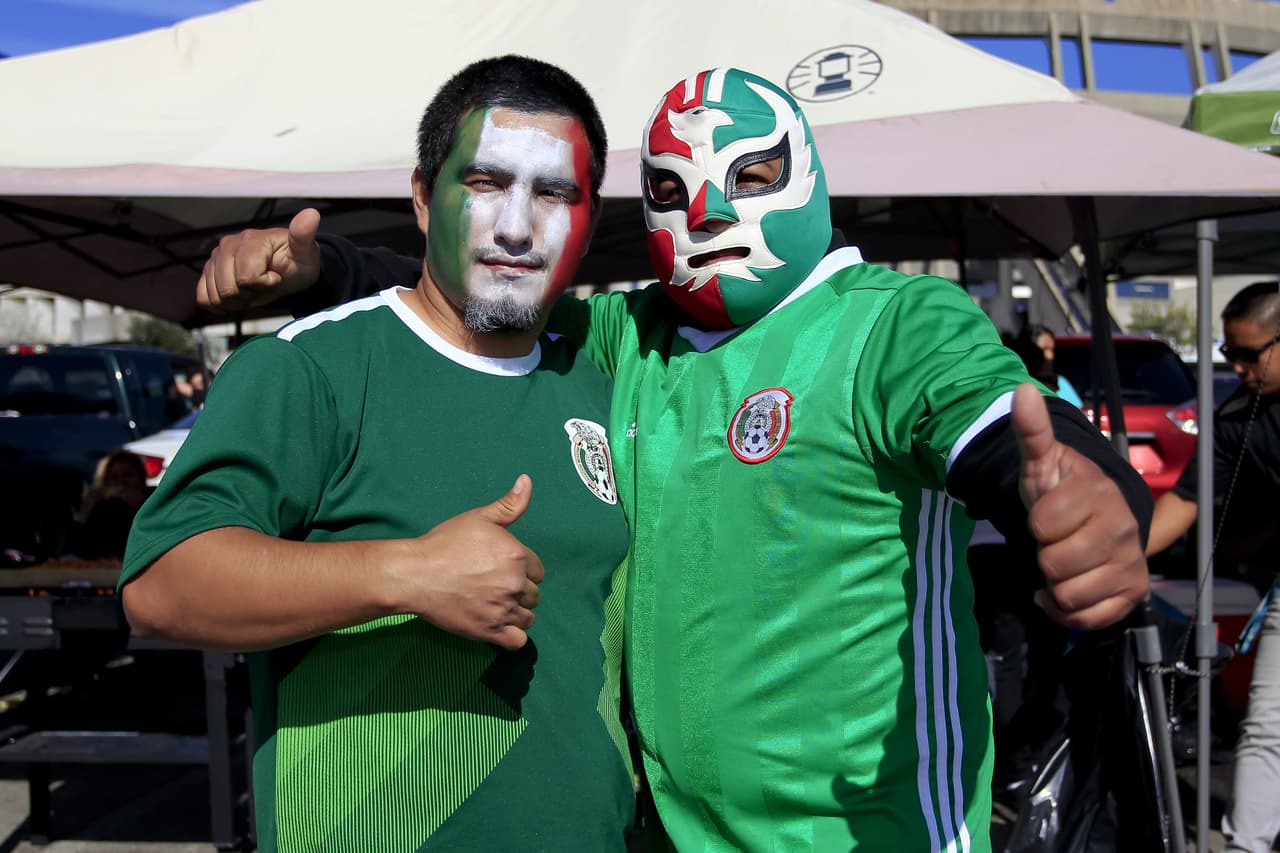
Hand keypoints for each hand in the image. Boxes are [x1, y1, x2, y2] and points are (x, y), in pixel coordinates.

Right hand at [196, 208, 322, 312]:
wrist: (289, 272)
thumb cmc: (297, 263)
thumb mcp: (305, 252)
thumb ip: (303, 235)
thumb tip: (312, 214)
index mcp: (250, 239)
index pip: (248, 278)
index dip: (265, 285)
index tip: (276, 277)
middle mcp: (228, 245)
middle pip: (229, 289)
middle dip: (250, 295)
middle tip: (265, 286)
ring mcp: (215, 258)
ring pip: (216, 296)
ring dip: (238, 301)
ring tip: (254, 289)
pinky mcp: (208, 272)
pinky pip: (204, 297)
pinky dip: (221, 305)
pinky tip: (239, 297)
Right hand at [402, 475, 544, 649]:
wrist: (413, 574)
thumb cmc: (444, 543)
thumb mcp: (478, 518)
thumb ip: (509, 505)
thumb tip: (526, 481)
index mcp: (516, 555)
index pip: (538, 570)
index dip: (522, 569)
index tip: (501, 569)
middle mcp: (514, 583)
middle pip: (534, 594)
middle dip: (519, 591)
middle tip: (494, 586)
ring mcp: (502, 609)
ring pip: (528, 618)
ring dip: (516, 613)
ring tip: (495, 605)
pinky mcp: (489, 631)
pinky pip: (518, 641)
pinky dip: (512, 635)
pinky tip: (498, 624)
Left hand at [1012, 383, 1149, 628]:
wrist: (1094, 520)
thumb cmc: (1060, 492)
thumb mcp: (1041, 462)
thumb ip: (1031, 432)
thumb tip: (1021, 391)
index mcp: (1098, 494)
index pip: (1043, 525)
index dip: (1035, 524)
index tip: (1047, 516)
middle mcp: (1123, 529)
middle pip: (1056, 565)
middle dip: (1044, 556)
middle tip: (1055, 542)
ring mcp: (1131, 563)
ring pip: (1070, 595)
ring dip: (1054, 586)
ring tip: (1062, 565)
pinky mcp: (1133, 593)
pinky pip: (1088, 619)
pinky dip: (1066, 612)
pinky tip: (1064, 592)